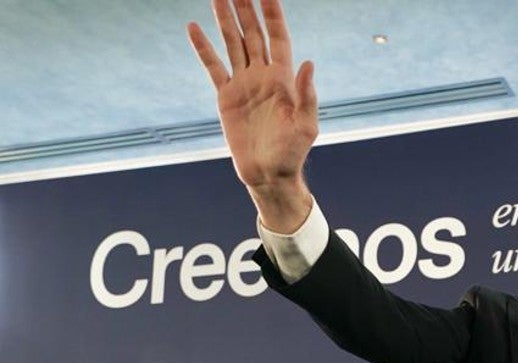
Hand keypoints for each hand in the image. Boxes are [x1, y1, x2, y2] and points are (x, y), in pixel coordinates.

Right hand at [188, 0, 315, 232]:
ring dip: (225, 20)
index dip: (273, 14)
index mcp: (283, 79)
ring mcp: (243, 84)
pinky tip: (194, 28)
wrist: (269, 174)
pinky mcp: (226, 96)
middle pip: (253, 34)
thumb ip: (306, 95)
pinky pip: (213, 66)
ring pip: (232, 43)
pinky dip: (203, 47)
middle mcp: (263, 76)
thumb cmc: (292, 153)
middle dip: (246, 9)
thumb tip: (307, 63)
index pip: (278, 37)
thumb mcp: (306, 125)